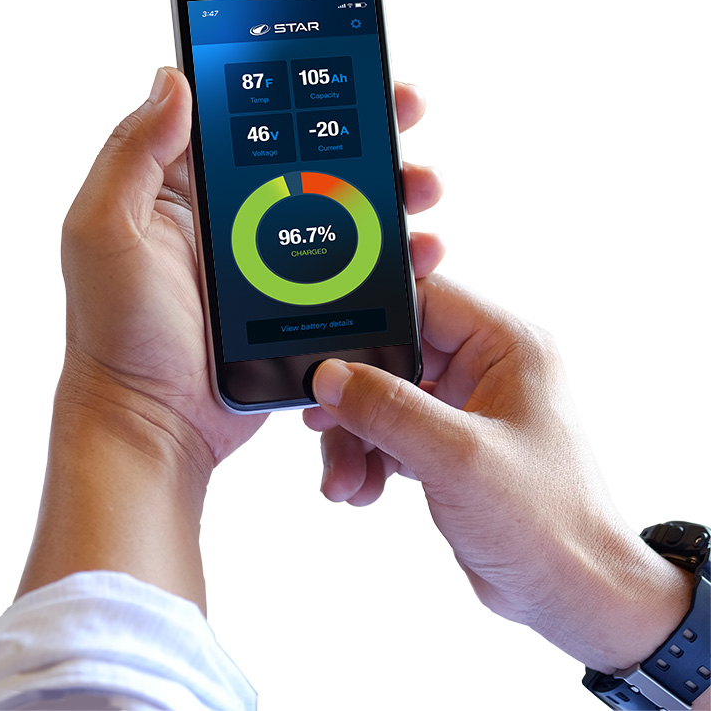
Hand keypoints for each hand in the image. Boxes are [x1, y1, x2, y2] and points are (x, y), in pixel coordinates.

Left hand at [59, 67, 443, 470]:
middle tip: (408, 121)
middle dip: (367, 138)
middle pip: (312, 162)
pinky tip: (416, 255)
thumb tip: (175, 78)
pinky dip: (387, 258)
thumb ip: (133, 152)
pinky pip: (349, 270)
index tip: (356, 74)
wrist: (154, 423)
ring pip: (341, 214)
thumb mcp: (104, 231)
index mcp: (188, 190)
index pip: (254, 121)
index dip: (305, 92)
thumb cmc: (118, 335)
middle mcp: (233, 219)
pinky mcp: (297, 306)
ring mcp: (269, 264)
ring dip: (389, 196)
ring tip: (422, 193)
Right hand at [304, 275, 693, 671]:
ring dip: (356, 436)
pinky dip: (369, 458)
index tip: (325, 344)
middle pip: (395, 353)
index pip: (426, 299)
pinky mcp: (450, 443)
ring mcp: (467, 406)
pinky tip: (361, 489)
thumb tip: (330, 377)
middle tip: (322, 419)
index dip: (372, 317)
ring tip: (344, 478)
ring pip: (386, 398)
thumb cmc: (545, 522)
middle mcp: (487, 367)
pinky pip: (392, 432)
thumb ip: (389, 409)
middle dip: (355, 395)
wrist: (571, 593)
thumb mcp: (457, 457)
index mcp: (507, 346)